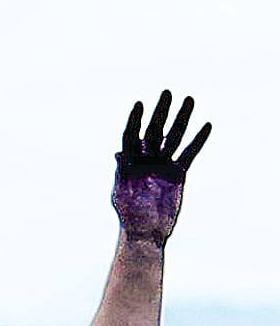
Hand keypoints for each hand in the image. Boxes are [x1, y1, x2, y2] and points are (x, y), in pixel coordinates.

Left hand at [112, 92, 209, 245]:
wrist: (145, 232)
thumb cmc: (128, 215)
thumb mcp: (121, 192)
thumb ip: (122, 171)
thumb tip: (118, 153)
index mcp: (130, 161)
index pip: (131, 135)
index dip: (135, 120)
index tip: (140, 104)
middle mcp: (146, 158)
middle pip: (154, 130)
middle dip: (161, 112)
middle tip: (167, 92)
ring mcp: (163, 164)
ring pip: (174, 137)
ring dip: (182, 119)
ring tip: (190, 99)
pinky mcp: (178, 173)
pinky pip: (188, 153)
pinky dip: (197, 140)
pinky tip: (206, 125)